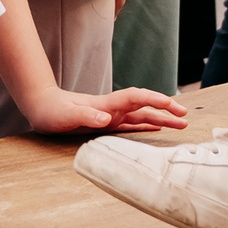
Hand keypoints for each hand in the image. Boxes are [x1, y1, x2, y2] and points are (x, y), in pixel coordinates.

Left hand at [18, 83, 188, 135]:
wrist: (42, 107)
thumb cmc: (53, 111)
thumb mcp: (67, 115)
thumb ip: (87, 115)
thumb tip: (107, 118)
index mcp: (106, 104)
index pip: (136, 99)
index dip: (155, 100)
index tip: (171, 106)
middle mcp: (112, 108)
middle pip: (144, 106)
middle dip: (165, 110)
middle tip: (185, 117)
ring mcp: (111, 115)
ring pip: (141, 116)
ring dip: (160, 119)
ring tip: (180, 124)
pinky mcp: (106, 124)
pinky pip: (132, 124)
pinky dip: (147, 125)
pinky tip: (157, 129)